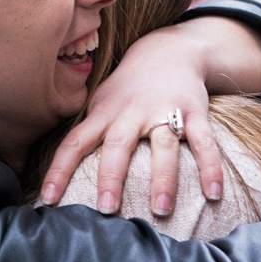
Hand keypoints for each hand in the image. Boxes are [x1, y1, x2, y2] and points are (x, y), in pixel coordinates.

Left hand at [40, 24, 223, 216]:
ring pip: (163, 146)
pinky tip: (213, 195)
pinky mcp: (194, 112)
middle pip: (118, 145)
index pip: (74, 143)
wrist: (168, 50)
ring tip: (161, 211)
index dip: (59, 170)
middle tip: (106, 209)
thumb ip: (85, 133)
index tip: (47, 199)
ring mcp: (164, 111)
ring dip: (163, 179)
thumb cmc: (127, 89)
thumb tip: (57, 174)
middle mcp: (131, 113)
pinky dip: (210, 168)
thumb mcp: (100, 103)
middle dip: (111, 177)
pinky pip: (204, 143)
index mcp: (104, 114)